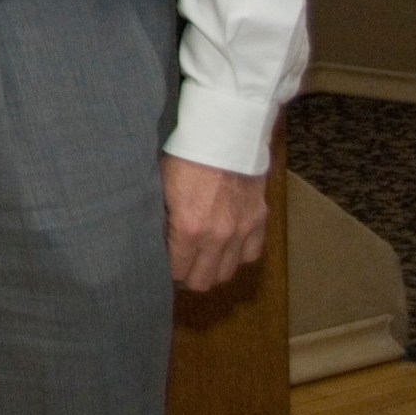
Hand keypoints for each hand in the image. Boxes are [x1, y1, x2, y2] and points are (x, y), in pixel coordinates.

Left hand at [162, 152, 267, 290]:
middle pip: (204, 280)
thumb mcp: (161, 186)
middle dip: (189, 278)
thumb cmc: (184, 155)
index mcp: (188, 228)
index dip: (168, 274)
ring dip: (214, 270)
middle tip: (181, 267)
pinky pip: (251, 255)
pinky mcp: (259, 220)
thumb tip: (156, 238)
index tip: (163, 268)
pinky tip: (227, 247)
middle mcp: (218, 237)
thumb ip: (162, 217)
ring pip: (228, 272)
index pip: (178, 271)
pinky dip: (238, 255)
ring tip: (202, 260)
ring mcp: (242, 231)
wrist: (223, 133)